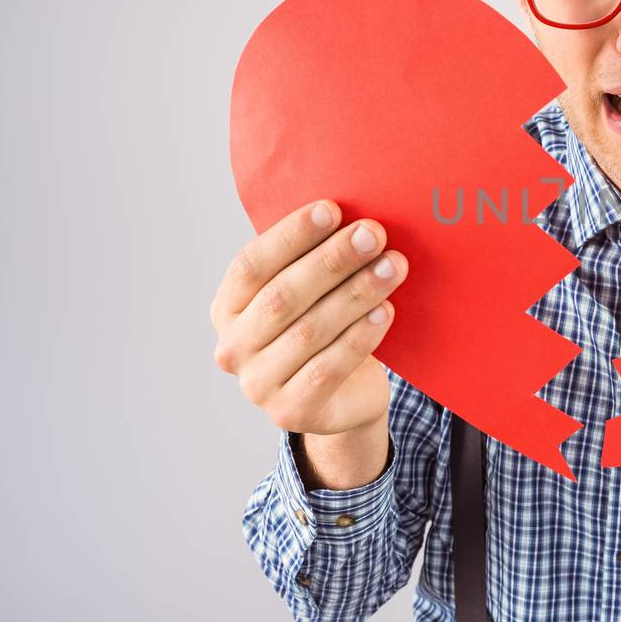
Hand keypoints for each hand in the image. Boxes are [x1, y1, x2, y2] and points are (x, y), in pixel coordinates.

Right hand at [210, 198, 408, 436]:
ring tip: (393, 267)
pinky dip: (359, 336)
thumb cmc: (328, 327)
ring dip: (355, 293)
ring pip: (309, 330)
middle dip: (332, 260)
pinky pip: (328, 368)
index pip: (251, 265)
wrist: (346, 397)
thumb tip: (352, 214)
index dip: (290, 236)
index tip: (332, 209)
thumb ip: (314, 260)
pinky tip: (386, 312)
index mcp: (228, 308)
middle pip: (283, 295)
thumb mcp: (313, 293)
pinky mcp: (292, 412)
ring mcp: (258, 385)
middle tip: (374, 234)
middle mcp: (233, 347)